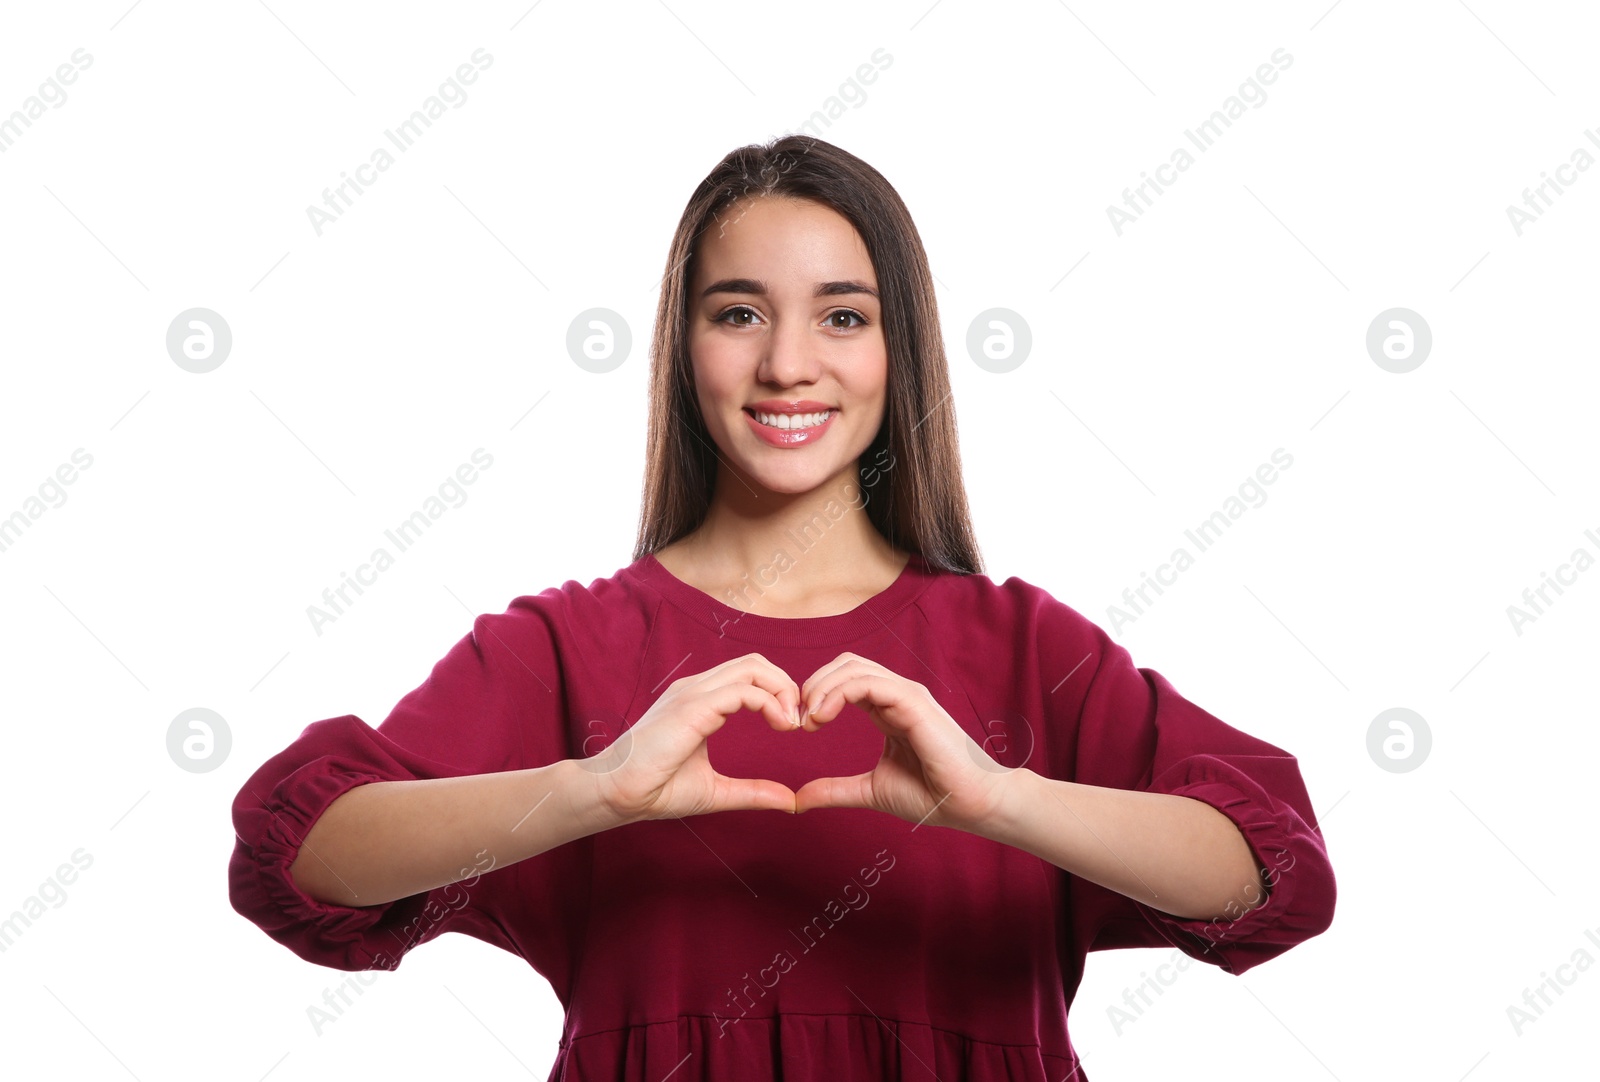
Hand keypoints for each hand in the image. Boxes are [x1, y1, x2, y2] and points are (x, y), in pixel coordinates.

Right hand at [586, 653, 802, 821]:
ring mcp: (694, 693)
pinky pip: (743, 691)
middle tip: (798, 721)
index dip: (778, 692)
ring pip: (753, 667)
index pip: (749, 675)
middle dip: (786, 685)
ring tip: (791, 723)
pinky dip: (770, 703)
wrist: (617, 793)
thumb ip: (753, 792)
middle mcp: (697, 688)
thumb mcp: (717, 791)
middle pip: (755, 663)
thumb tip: (790, 802)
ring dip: (782, 691)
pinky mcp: (693, 707)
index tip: (792, 725)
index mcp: (700, 700)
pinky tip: (780, 725)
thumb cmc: (656, 789)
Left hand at [792, 652, 1015, 829]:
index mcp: (887, 709)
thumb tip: (797, 800)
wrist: (971, 805)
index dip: (816, 694)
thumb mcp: (870, 791)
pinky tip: (823, 716)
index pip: (845, 679)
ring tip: (808, 719)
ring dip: (821, 687)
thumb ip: (835, 790)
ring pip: (853, 667)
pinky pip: (868, 682)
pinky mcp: (913, 702)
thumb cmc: (932, 795)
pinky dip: (838, 692)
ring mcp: (906, 695)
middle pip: (845, 664)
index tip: (800, 726)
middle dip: (813, 684)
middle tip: (798, 719)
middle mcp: (896, 695)